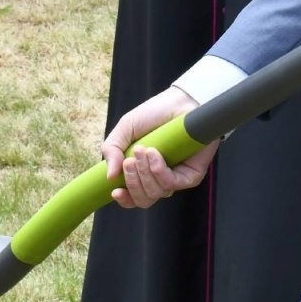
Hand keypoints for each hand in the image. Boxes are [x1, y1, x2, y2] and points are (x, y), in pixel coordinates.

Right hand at [102, 86, 218, 208]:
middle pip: (143, 200)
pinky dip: (159, 171)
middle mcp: (160, 179)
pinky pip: (171, 184)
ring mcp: (176, 178)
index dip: (124, 200)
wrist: (179, 102)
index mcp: (143, 172)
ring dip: (144, 173)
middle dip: (133, 182)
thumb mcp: (126, 128)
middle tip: (130, 160)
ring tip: (143, 150)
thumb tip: (109, 177)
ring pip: (155, 193)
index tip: (115, 191)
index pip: (133, 198)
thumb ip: (112, 150)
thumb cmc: (154, 114)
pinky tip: (155, 154)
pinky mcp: (191, 175)